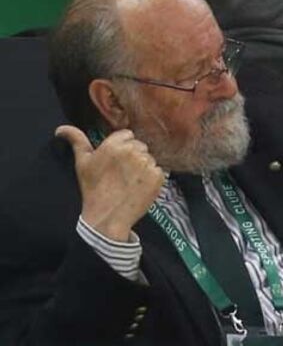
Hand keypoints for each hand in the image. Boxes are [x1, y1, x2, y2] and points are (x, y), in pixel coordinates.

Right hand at [56, 125, 164, 241]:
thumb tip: (60, 129)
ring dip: (143, 167)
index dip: (122, 147)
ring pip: (149, 158)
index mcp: (114, 144)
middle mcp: (132, 151)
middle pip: (140, 146)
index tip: (116, 161)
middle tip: (122, 173)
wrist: (108, 216)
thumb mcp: (82, 163)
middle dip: (133, 156)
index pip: (128, 135)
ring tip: (130, 181)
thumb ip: (76, 141)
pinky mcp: (158, 176)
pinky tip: (140, 187)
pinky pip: (159, 170)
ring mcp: (147, 164)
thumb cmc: (93, 189)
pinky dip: (152, 178)